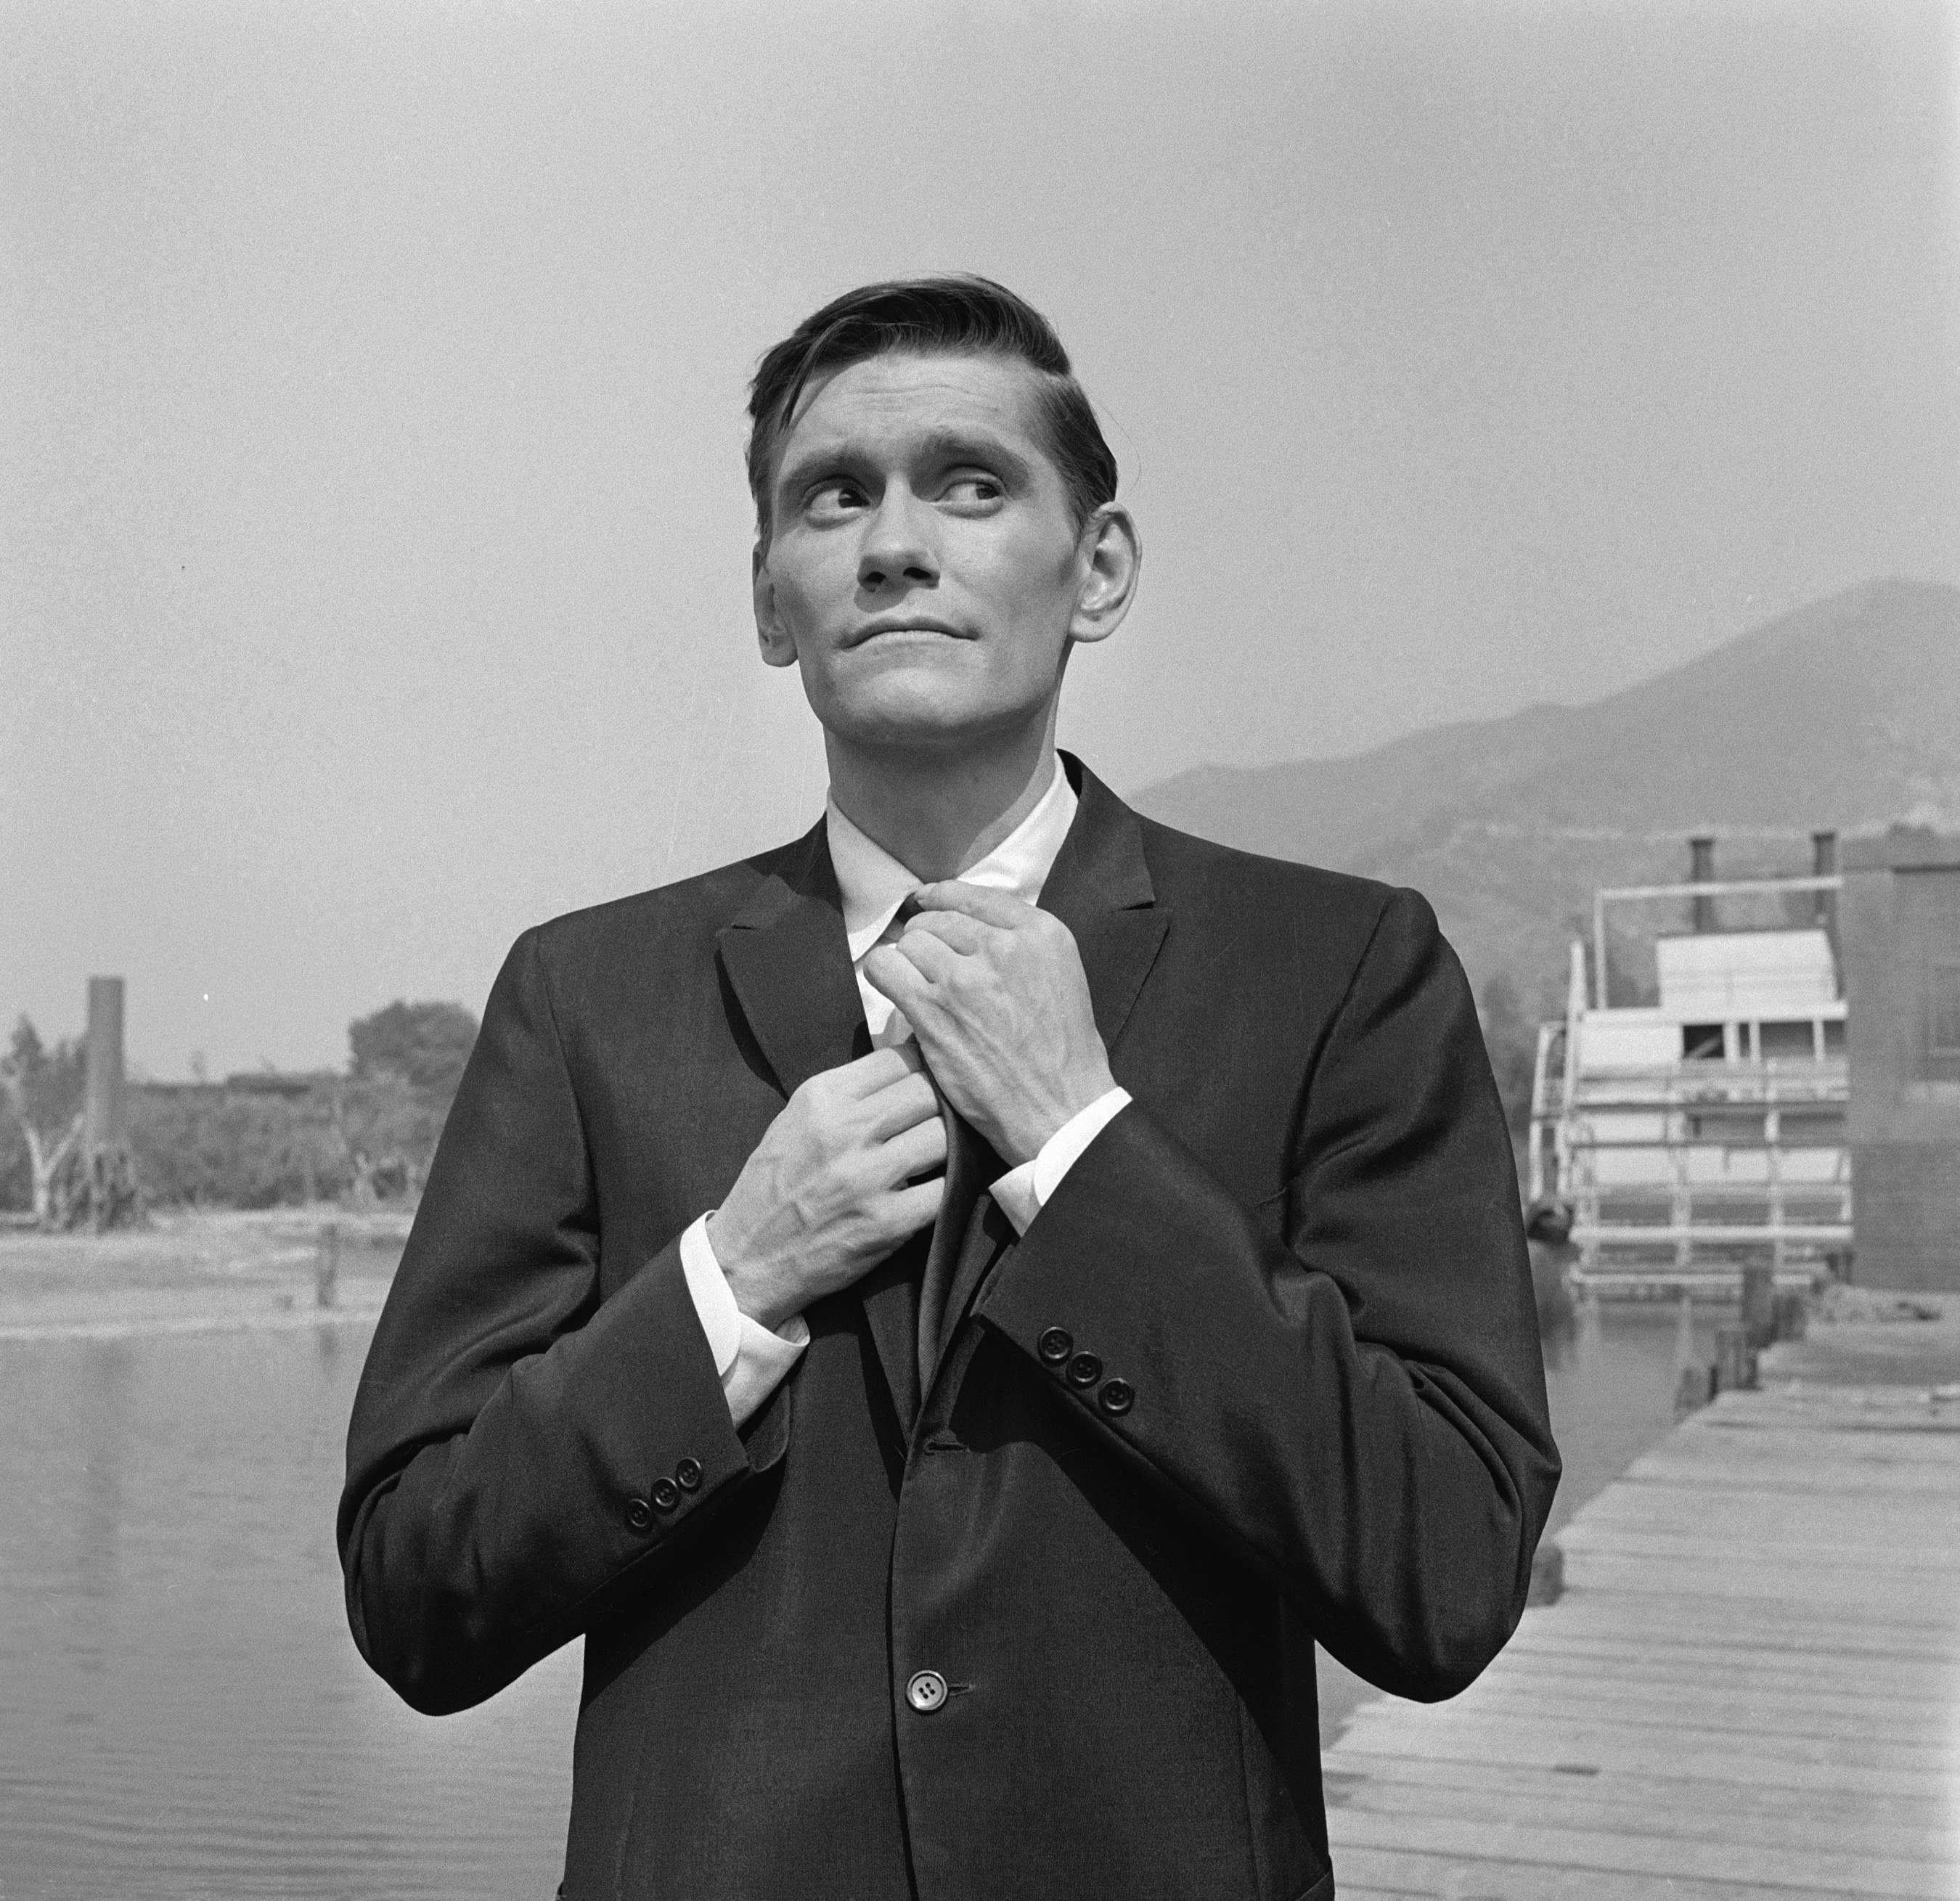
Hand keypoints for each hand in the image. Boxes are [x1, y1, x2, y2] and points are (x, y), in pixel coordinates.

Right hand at [707, 1047, 945, 1331]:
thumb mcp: (797, 1119)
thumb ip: (848, 1092)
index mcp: (821, 1098)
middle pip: (928, 1092)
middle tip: (943, 1119)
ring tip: (939, 1153)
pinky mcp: (887, 1222)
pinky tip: (935, 1188)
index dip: (923, 1067)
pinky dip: (949, 1186)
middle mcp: (844, 1131)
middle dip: (943, 1103)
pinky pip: (945, 1188)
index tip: (930, 1080)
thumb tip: (910, 1065)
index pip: (899, 1059)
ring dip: (950, 1144)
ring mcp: (867, 1177)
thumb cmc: (776, 1185)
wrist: (748, 1259)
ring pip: (944, 1136)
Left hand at [861, 882, 1116, 1165]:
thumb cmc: (1062, 1052)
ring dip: (909, 963)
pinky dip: (884, 976)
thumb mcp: (1060, 975)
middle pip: (937, 919)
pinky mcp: (933, 1009)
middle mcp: (1003, 947)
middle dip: (929, 940)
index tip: (927, 905)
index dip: (942, 900)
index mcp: (1041, 934)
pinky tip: (894, 990)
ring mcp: (965, 978)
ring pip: (911, 942)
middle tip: (932, 969)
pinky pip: (885, 968)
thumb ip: (1021, 944)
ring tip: (920, 988)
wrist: (1059, 1108)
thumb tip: (969, 925)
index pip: (973, 896)